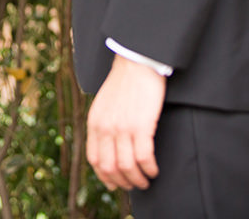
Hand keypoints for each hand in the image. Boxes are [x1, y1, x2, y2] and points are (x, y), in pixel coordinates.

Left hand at [86, 54, 165, 189]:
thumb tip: (108, 147)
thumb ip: (102, 125)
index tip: (115, 184)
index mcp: (94, 123)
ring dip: (138, 179)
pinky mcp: (141, 126)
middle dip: (123, 182)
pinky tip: (154, 170)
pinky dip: (149, 168)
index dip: (105, 177)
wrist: (137, 63)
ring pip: (127, 167)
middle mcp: (105, 128)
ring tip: (146, 180)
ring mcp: (122, 128)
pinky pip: (144, 158)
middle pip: (110, 168)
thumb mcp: (104, 104)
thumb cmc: (124, 83)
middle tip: (134, 185)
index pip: (95, 160)